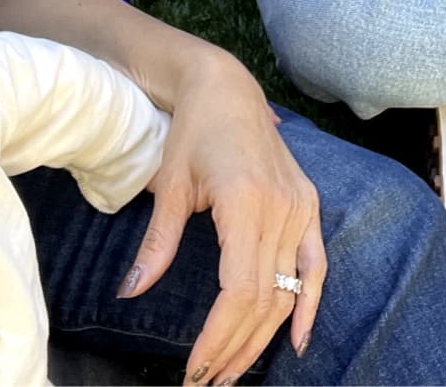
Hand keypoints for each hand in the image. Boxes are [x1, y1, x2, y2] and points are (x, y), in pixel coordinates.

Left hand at [119, 51, 322, 384]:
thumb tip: (130, 293)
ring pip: (287, 289)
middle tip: (207, 381)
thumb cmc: (192, 131)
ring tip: (234, 371)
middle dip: (235, 348)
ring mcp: (299, 207)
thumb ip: (156, 243)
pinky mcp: (308, 204)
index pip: (237, 290)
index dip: (218, 336)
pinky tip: (296, 340)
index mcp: (245, 202)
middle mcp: (280, 208)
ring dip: (262, 337)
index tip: (195, 368)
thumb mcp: (169, 185)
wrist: (227, 88)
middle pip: (264, 298)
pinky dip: (309, 304)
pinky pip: (315, 264)